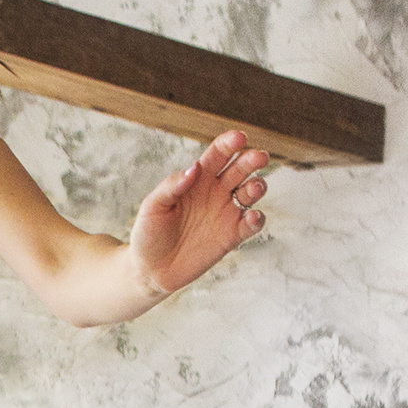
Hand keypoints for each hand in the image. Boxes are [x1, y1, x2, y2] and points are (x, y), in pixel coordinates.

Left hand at [127, 130, 268, 298]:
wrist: (150, 270)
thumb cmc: (148, 233)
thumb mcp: (153, 206)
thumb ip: (172, 186)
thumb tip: (194, 167)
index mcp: (198, 178)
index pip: (218, 154)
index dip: (230, 143)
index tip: (240, 138)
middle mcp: (216, 191)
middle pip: (241, 168)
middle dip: (252, 160)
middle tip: (259, 157)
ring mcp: (226, 213)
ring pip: (251, 192)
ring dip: (258, 186)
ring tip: (252, 189)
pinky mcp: (232, 236)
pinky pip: (252, 224)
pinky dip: (257, 219)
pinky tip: (252, 217)